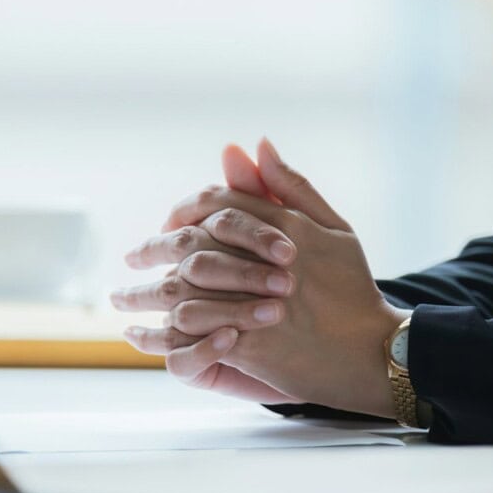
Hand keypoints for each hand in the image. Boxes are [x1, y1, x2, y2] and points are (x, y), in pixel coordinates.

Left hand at [117, 138, 408, 417]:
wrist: (372, 350)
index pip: (218, 202)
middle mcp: (264, 261)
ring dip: (143, 293)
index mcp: (285, 227)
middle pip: (191, 241)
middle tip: (132, 257)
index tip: (167, 221)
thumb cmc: (352, 288)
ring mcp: (253, 302)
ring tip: (120, 298)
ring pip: (181, 288)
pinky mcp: (247, 342)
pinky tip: (138, 335)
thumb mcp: (333, 227)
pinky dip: (159, 334)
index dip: (185, 208)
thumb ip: (291, 187)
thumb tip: (256, 142)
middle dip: (152, 247)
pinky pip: (190, 333)